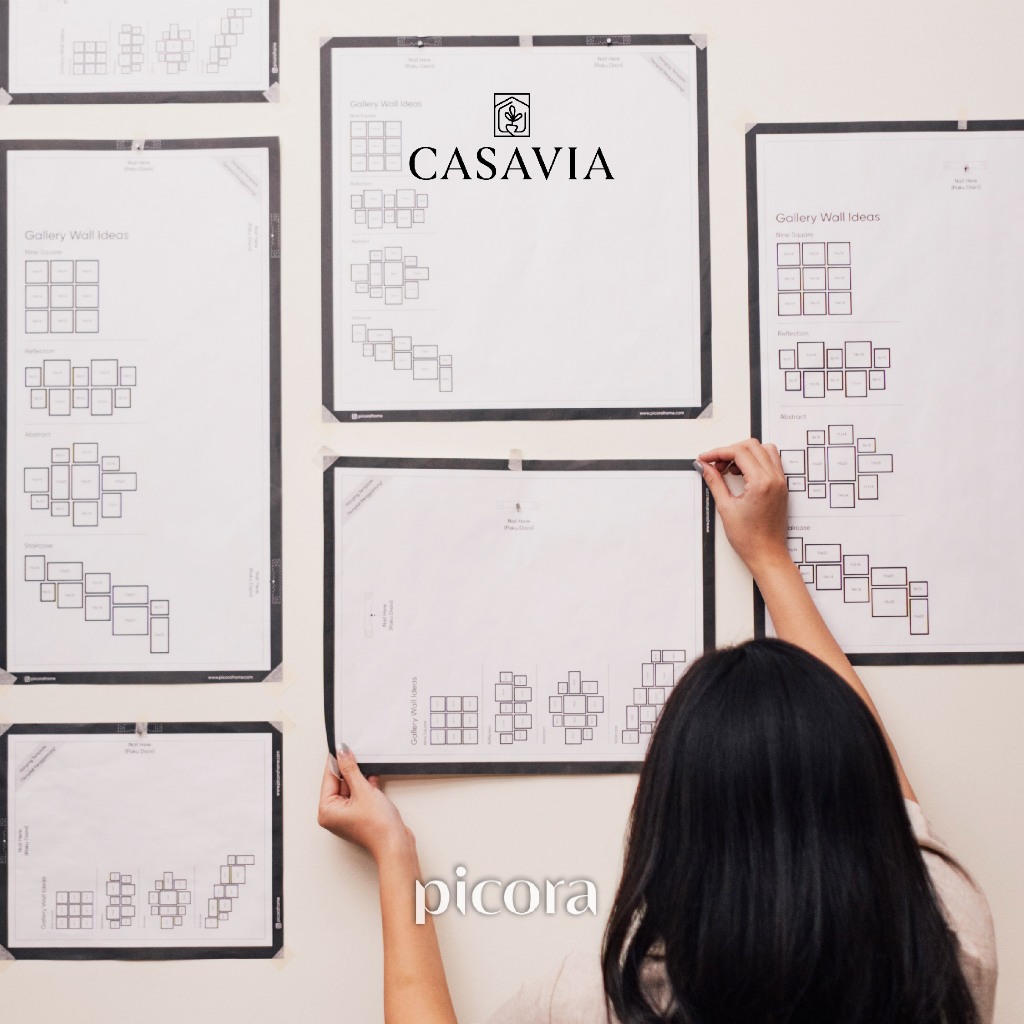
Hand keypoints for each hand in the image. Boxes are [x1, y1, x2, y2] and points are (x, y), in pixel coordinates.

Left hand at [318, 745, 415, 863]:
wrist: (396, 844)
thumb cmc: (377, 827)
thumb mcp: (362, 790)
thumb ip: (351, 769)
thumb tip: (342, 752)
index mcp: (327, 810)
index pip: (329, 778)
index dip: (337, 761)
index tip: (342, 746)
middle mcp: (334, 815)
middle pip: (339, 783)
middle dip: (351, 770)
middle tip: (358, 754)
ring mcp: (347, 816)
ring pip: (351, 788)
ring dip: (360, 778)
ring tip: (368, 770)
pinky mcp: (360, 815)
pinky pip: (359, 795)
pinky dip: (366, 787)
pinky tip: (374, 780)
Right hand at [696, 439, 789, 573]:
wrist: (767, 554)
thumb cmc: (750, 538)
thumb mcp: (726, 507)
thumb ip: (715, 482)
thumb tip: (705, 467)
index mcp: (761, 483)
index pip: (739, 452)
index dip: (718, 452)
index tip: (706, 458)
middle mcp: (774, 479)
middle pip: (752, 446)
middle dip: (730, 451)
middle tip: (715, 465)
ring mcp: (780, 482)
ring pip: (764, 450)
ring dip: (744, 453)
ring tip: (730, 469)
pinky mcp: (781, 486)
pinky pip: (771, 462)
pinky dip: (756, 461)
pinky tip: (743, 474)